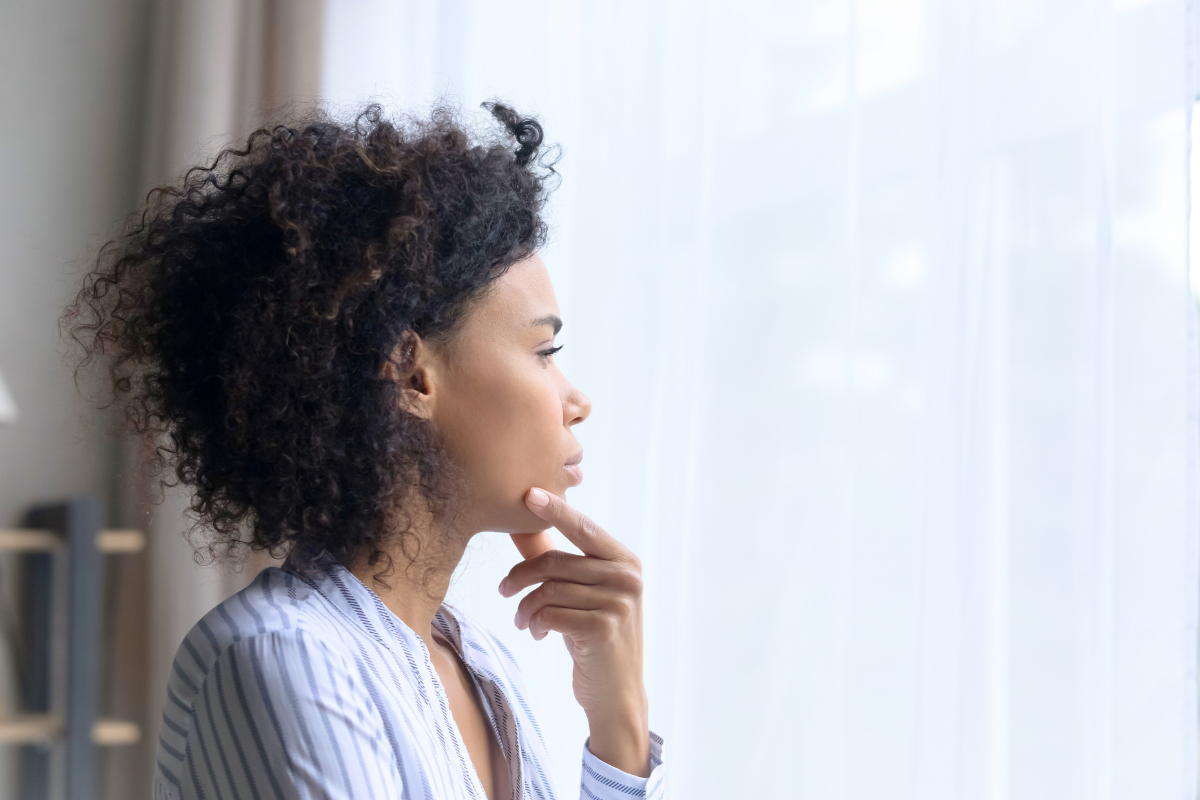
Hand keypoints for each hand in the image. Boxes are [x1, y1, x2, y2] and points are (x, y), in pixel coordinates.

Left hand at [499, 487, 649, 774]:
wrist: (616, 693)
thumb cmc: (594, 636)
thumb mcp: (581, 593)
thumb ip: (556, 557)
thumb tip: (522, 522)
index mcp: (625, 561)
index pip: (583, 528)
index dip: (555, 510)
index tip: (528, 494)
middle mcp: (627, 578)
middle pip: (557, 562)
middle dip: (521, 576)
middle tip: (504, 590)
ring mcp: (618, 604)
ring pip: (549, 590)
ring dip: (526, 607)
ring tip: (523, 621)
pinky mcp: (603, 629)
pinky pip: (551, 614)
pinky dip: (535, 623)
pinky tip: (537, 633)